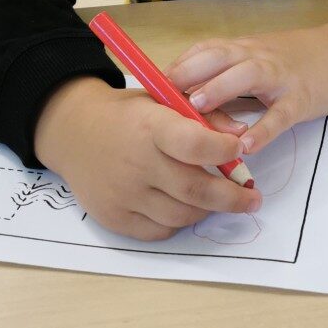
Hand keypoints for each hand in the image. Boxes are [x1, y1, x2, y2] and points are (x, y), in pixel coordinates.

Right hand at [33, 77, 261, 240]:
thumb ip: (205, 115)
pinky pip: (160, 230)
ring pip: (182, 214)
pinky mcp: (115, 218)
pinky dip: (181, 220)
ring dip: (209, 209)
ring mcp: (125, 195)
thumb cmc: (129, 114)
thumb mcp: (165, 98)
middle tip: (252, 198)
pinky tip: (189, 207)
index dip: (224, 151)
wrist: (75, 132)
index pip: (195, 144)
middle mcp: (137, 163)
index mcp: (151, 126)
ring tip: (223, 200)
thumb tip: (242, 134)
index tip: (241, 150)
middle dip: (232, 196)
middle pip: (195, 189)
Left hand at [167, 17, 327, 155]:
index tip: (149, 87)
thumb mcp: (252, 61)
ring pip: (246, 75)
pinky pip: (280, 114)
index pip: (202, 51)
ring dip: (219, 88)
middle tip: (163, 94)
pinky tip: (247, 145)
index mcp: (240, 49)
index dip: (176, 68)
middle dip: (188, 71)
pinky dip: (263, 129)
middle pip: (218, 56)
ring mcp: (279, 76)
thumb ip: (221, 76)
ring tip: (196, 106)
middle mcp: (255, 57)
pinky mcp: (300, 99)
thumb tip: (176, 101)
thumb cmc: (288, 62)